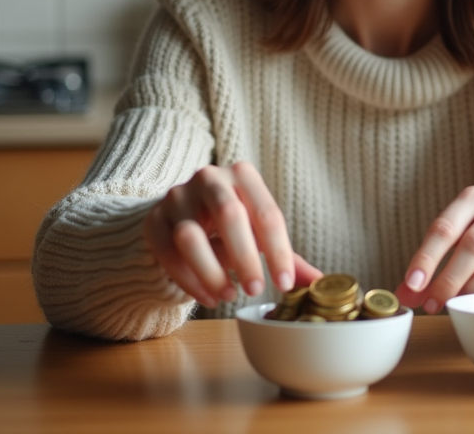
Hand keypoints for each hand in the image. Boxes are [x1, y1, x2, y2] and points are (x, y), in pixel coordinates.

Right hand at [143, 162, 323, 306]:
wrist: (179, 215)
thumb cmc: (229, 226)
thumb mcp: (258, 234)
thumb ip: (286, 257)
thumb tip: (321, 284)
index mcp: (243, 176)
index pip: (267, 213)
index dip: (278, 251)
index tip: (285, 284)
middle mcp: (209, 179)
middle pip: (228, 215)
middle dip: (244, 257)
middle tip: (255, 290)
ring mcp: (176, 197)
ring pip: (191, 235)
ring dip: (212, 271)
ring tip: (228, 295)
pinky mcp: (153, 220)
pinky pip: (168, 253)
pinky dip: (189, 280)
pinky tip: (208, 297)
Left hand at [394, 186, 473, 313]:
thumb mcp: (459, 244)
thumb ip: (431, 267)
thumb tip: (403, 296)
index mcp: (473, 198)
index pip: (444, 227)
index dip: (426, 258)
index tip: (412, 284)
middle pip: (472, 245)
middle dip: (448, 279)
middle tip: (432, 304)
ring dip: (472, 290)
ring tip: (457, 305)